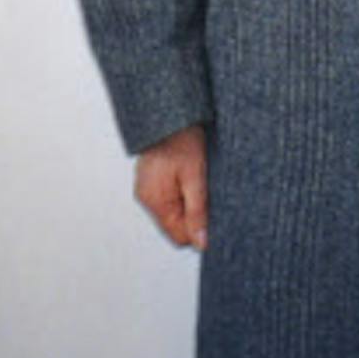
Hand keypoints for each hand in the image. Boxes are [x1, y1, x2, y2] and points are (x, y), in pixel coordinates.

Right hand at [134, 123, 208, 248]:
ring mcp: (147, 188)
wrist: (171, 116)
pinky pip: (168, 197)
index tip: (212, 213)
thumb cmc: (182, 140)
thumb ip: (198, 211)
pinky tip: (188, 176)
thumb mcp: (195, 177)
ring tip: (196, 180)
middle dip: (193, 214)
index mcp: (155, 201)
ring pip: (173, 211)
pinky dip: (181, 192)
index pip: (179, 236)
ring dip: (188, 202)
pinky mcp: (151, 180)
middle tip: (205, 191)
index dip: (198, 229)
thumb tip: (201, 242)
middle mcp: (146, 198)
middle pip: (175, 224)